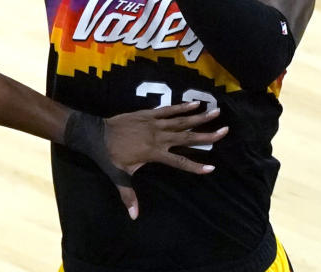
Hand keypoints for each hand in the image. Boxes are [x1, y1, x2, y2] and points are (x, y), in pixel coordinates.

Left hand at [104, 101, 227, 219]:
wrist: (95, 133)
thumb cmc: (108, 156)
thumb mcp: (119, 175)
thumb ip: (129, 195)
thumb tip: (134, 216)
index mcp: (153, 153)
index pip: (178, 162)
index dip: (194, 166)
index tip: (211, 168)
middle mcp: (157, 137)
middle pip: (186, 137)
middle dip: (206, 135)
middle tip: (225, 131)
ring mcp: (153, 123)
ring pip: (180, 120)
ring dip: (199, 117)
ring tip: (216, 113)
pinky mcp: (148, 114)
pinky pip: (168, 110)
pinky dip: (181, 107)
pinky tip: (194, 104)